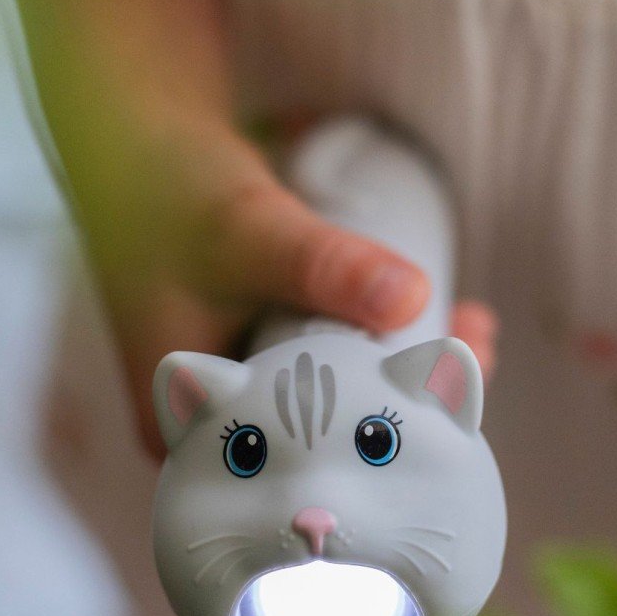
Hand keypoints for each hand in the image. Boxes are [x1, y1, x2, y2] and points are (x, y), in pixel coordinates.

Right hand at [86, 122, 497, 458]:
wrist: (139, 146)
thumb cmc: (168, 194)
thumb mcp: (247, 232)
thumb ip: (320, 265)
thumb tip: (411, 299)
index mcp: (189, 430)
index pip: (297, 469)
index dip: (378, 453)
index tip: (450, 417)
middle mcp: (219, 419)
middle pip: (328, 439)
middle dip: (409, 407)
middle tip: (477, 363)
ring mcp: (246, 381)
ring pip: (340, 396)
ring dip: (409, 366)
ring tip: (474, 330)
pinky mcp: (269, 347)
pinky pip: (340, 358)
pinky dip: (388, 338)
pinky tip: (443, 311)